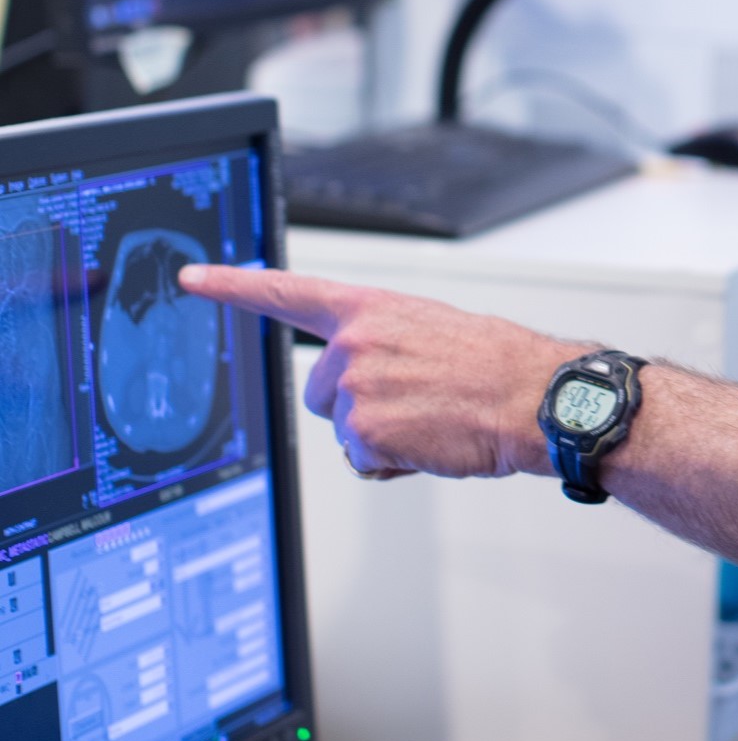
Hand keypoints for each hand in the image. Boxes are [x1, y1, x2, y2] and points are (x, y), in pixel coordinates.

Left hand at [177, 265, 568, 478]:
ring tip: (435, 419)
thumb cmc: (502, 364)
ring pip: (346, 429)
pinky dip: (396, 462)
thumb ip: (386, 340)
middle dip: (361, 405)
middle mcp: (355, 341)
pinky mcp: (366, 431)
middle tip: (419, 401)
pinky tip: (434, 442)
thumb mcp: (435, 329)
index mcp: (373, 308)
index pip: (289, 292)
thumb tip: (367, 370)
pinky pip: (365, 461)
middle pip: (323, 391)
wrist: (538, 396)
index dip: (235, 286)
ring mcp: (357, 386)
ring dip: (382, 435)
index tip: (196, 278)